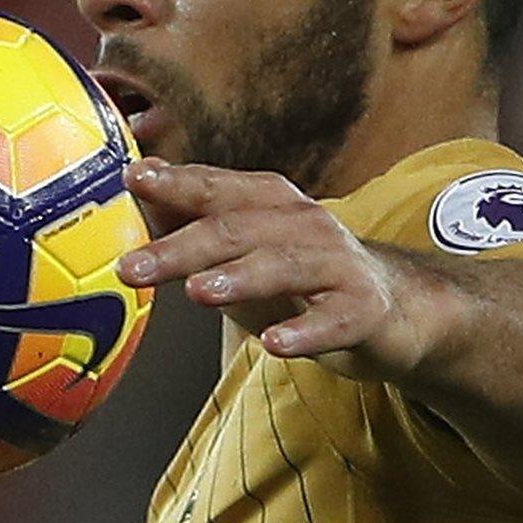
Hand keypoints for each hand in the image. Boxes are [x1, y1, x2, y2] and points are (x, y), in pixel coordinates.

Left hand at [114, 158, 441, 380]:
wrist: (390, 307)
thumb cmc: (301, 275)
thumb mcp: (243, 247)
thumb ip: (190, 221)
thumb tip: (133, 190)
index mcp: (269, 202)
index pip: (215, 188)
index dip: (174, 182)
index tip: (132, 178)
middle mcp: (303, 223)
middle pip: (237, 230)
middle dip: (182, 247)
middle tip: (133, 267)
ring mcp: (336, 264)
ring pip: (284, 265)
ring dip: (240, 277)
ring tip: (200, 291)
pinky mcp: (363, 308)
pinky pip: (332, 321)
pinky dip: (304, 331)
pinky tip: (275, 344)